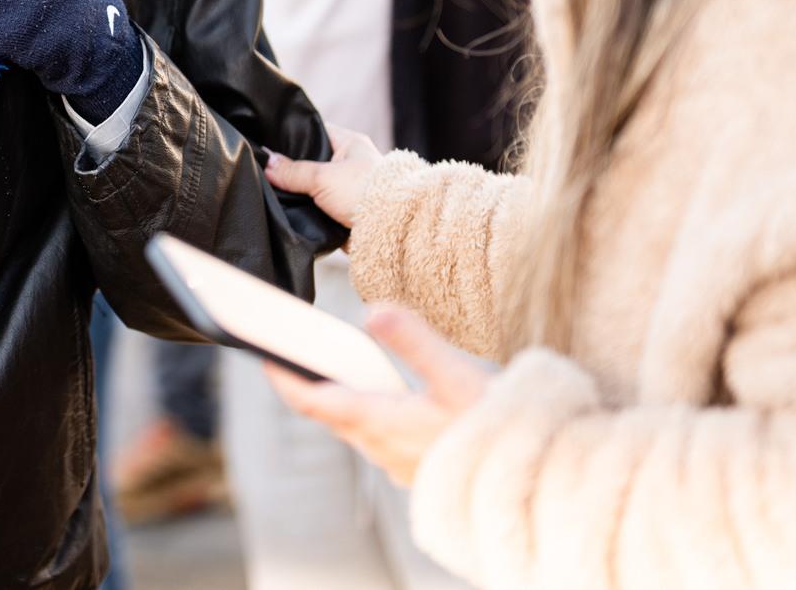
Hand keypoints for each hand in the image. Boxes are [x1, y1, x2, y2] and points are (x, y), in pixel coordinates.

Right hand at [263, 131, 383, 227]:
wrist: (389, 230)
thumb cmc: (363, 192)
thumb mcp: (323, 177)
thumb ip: (293, 171)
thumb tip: (267, 163)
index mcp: (349, 142)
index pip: (313, 130)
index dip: (290, 135)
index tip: (268, 140)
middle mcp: (349, 162)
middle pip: (310, 160)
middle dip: (290, 167)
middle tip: (264, 167)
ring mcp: (346, 186)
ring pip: (312, 185)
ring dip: (298, 191)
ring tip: (271, 188)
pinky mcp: (343, 210)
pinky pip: (317, 205)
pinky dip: (306, 208)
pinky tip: (287, 207)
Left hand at [263, 306, 490, 484]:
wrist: (534, 485)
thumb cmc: (499, 433)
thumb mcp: (457, 377)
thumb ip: (414, 341)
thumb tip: (372, 309)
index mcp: (380, 422)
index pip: (311, 402)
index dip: (282, 378)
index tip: (261, 355)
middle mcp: (380, 448)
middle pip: (330, 413)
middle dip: (309, 383)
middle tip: (293, 351)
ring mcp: (398, 464)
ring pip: (355, 427)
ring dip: (341, 399)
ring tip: (333, 367)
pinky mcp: (417, 471)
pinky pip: (379, 439)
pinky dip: (369, 413)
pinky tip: (386, 397)